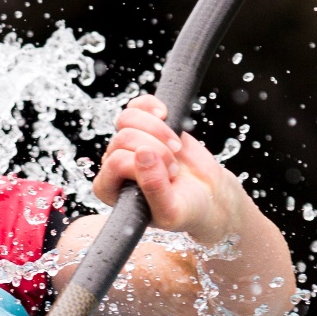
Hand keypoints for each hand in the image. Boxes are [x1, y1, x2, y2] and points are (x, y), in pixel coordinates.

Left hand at [91, 97, 247, 249]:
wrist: (207, 194)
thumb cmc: (186, 209)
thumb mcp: (171, 211)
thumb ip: (154, 188)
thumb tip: (142, 153)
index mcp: (109, 189)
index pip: (117, 162)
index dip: (146, 166)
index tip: (169, 178)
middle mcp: (113, 164)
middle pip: (124, 138)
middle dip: (158, 149)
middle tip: (175, 168)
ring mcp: (128, 143)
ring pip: (128, 118)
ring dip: (158, 130)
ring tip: (175, 147)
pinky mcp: (143, 125)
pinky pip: (137, 104)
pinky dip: (152, 106)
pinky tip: (166, 116)